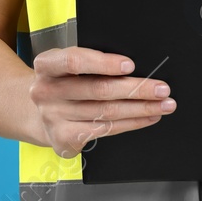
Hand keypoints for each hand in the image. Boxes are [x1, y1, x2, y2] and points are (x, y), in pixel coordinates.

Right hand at [30, 47, 174, 158]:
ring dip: (140, 109)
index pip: (74, 61)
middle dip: (136, 89)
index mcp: (46, 65)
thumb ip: (91, 63)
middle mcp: (46, 92)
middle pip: (98, 90)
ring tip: (163, 105)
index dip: (103, 63)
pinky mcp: (64, 139)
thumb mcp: (67, 66)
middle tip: (162, 89)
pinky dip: (131, 124)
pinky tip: (146, 118)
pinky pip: (105, 130)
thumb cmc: (63, 83)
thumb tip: (133, 68)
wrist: (38, 114)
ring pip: (106, 113)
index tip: (130, 65)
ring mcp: (54, 118)